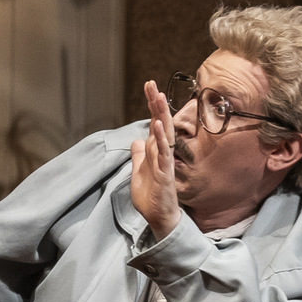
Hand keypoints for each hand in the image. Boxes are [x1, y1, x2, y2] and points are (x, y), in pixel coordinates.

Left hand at [129, 79, 181, 236]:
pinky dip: (160, 138)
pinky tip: (157, 125)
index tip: (149, 87)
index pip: (154, 123)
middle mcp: (162, 152)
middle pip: (161, 123)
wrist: (158, 216)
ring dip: (161, 115)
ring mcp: (165, 161)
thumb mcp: (139, 171)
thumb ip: (139, 155)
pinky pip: (164, 152)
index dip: (152, 105)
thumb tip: (136, 141)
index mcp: (155, 150)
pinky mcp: (164, 172)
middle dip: (156, 104)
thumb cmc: (151, 195)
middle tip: (152, 84)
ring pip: (164, 134)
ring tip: (158, 98)